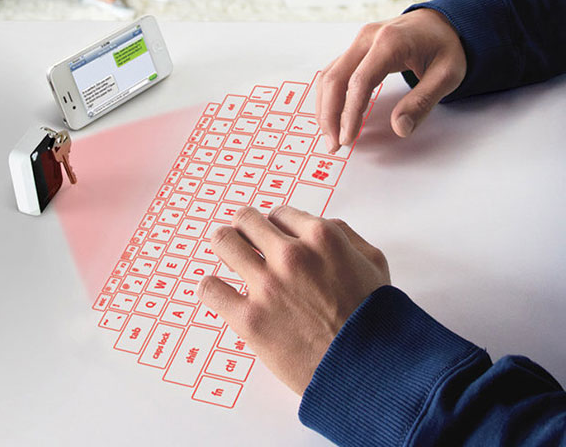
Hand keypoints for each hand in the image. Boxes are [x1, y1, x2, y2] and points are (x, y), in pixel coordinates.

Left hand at [197, 206, 389, 394]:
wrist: (370, 372)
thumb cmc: (376, 320)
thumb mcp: (374, 263)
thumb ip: (346, 235)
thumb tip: (320, 224)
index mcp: (321, 237)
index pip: (280, 213)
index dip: (276, 225)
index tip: (275, 237)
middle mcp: (291, 255)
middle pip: (246, 220)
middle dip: (245, 228)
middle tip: (245, 240)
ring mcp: (267, 287)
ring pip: (223, 242)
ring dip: (224, 245)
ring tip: (228, 254)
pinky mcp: (249, 319)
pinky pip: (210, 289)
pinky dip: (211, 287)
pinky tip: (219, 290)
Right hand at [317, 8, 466, 151]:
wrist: (443, 22)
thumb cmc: (446, 46)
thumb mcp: (447, 75)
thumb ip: (422, 102)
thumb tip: (400, 128)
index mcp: (390, 42)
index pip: (359, 82)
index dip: (350, 113)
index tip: (348, 138)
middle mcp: (367, 38)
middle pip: (335, 79)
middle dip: (329, 115)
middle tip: (333, 143)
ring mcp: (358, 42)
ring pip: (328, 76)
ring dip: (324, 108)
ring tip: (330, 135)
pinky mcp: (355, 48)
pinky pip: (333, 72)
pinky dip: (328, 96)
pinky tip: (331, 115)